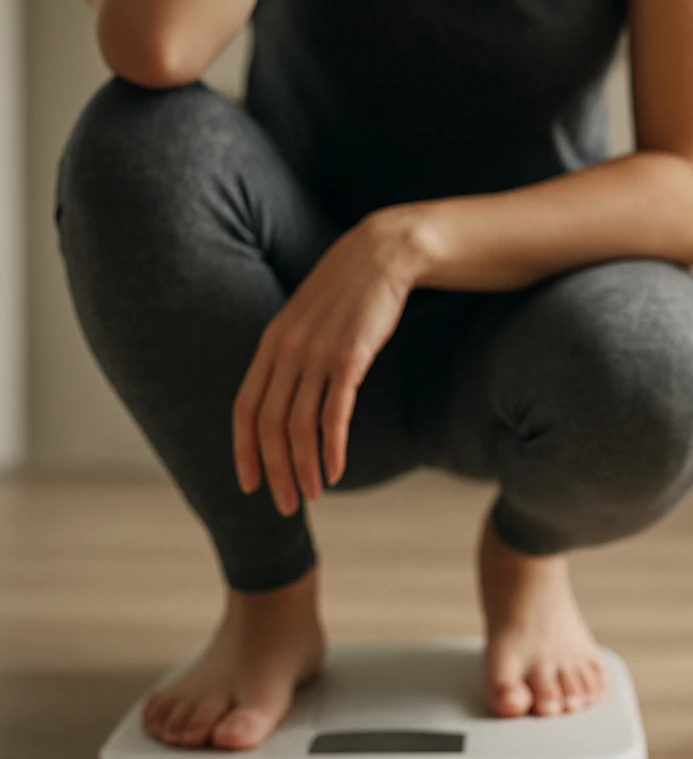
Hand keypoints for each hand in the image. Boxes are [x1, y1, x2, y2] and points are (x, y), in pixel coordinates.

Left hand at [233, 208, 425, 514]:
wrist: (383, 254)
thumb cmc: (351, 290)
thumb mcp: (308, 320)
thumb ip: (294, 353)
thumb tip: (291, 391)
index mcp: (270, 344)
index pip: (245, 409)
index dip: (243, 451)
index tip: (248, 484)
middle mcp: (286, 351)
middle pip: (269, 425)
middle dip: (273, 471)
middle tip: (285, 504)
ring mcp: (317, 355)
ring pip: (299, 426)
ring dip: (302, 467)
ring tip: (313, 493)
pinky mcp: (350, 358)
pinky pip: (334, 414)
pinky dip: (331, 447)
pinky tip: (335, 470)